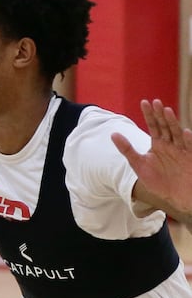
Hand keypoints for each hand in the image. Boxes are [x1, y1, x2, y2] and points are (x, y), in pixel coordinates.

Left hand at [117, 99, 191, 217]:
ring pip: (177, 133)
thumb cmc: (157, 181)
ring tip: (167, 111)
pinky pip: (189, 148)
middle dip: (160, 114)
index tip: (144, 102)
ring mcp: (182, 150)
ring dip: (172, 122)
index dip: (149, 114)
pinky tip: (185, 132)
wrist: (174, 196)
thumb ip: (127, 149)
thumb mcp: (138, 164)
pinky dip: (187, 140)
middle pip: (165, 126)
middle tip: (155, 102)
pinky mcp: (190, 158)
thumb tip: (113, 133)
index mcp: (158, 144)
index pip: (153, 125)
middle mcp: (171, 144)